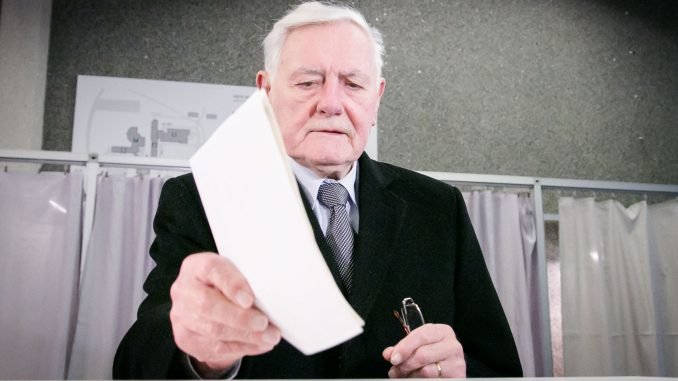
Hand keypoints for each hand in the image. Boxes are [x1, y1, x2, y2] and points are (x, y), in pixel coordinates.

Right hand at [169, 253, 280, 375]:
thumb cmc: (225, 283)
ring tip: (269, 337)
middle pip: (208, 306)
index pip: (212, 269)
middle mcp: (183, 290)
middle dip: (240, 318)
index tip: (249, 299)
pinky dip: (241, 347)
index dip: (232, 285)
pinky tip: (259, 345)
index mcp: (196, 266)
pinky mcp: (185, 338)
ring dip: (246, 336)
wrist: (204, 301)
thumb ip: (246, 279)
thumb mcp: (235, 271)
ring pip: (213, 331)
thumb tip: (270, 296)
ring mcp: (180, 316)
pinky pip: (214, 347)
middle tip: (264, 324)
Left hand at [382, 324, 464, 377]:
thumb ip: (403, 348)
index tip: (393, 358)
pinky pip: (432, 380)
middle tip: (395, 370)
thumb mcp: (418, 347)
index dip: (405, 347)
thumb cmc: (432, 355)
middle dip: (405, 364)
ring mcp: (456, 362)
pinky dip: (419, 380)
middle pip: (422, 354)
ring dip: (411, 375)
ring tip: (405, 376)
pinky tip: (416, 379)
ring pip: (426, 371)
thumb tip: (388, 354)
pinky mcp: (457, 376)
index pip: (422, 336)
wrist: (449, 369)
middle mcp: (452, 345)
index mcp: (442, 332)